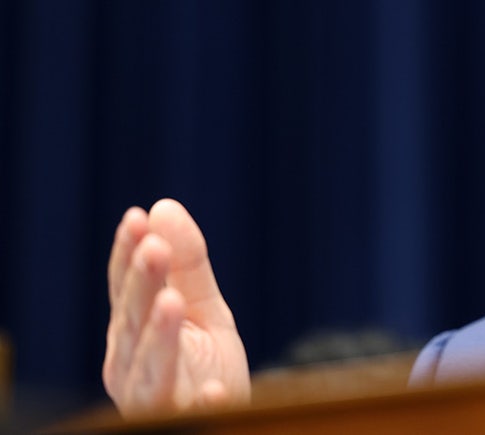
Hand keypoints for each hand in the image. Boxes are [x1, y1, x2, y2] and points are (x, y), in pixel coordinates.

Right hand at [103, 199, 249, 416]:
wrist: (223, 414)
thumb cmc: (205, 363)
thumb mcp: (203, 307)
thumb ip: (188, 264)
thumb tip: (164, 207)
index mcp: (132, 332)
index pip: (126, 289)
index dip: (127, 256)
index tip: (136, 219)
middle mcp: (132, 365)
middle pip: (134, 321)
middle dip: (142, 285)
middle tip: (154, 249)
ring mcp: (155, 398)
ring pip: (152, 368)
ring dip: (161, 336)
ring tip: (173, 302)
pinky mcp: (183, 422)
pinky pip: (190, 415)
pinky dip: (201, 404)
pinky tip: (212, 392)